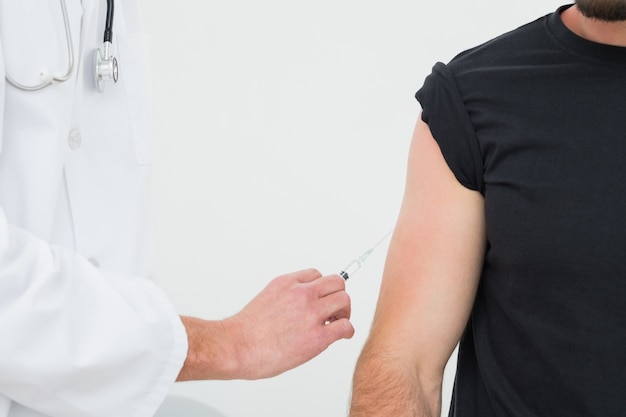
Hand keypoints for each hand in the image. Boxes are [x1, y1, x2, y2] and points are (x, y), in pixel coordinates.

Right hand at [177, 269, 353, 380]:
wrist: (237, 347)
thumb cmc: (245, 331)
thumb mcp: (266, 299)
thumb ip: (284, 298)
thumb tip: (295, 309)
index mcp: (286, 283)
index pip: (316, 274)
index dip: (321, 288)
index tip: (321, 299)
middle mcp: (301, 293)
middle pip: (336, 282)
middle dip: (337, 295)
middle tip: (334, 309)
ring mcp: (311, 313)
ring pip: (344, 299)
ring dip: (344, 311)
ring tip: (338, 321)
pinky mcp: (318, 336)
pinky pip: (345, 326)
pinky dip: (347, 330)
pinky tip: (342, 335)